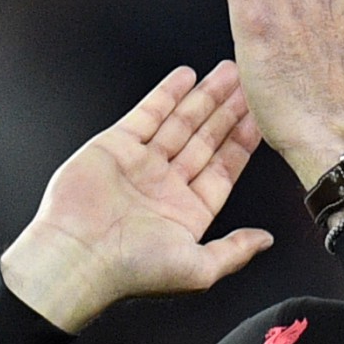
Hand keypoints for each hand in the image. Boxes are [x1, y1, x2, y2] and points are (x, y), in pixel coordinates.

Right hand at [0, 61, 267, 333]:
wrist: (78, 257)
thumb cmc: (134, 271)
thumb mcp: (199, 269)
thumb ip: (235, 251)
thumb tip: (266, 240)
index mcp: (188, 212)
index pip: (223, 169)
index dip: (243, 142)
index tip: (262, 118)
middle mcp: (166, 186)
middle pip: (205, 139)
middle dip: (228, 112)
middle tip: (250, 84)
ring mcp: (141, 164)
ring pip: (180, 122)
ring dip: (204, 97)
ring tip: (228, 72)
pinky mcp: (115, 146)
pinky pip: (147, 114)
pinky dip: (167, 94)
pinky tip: (186, 76)